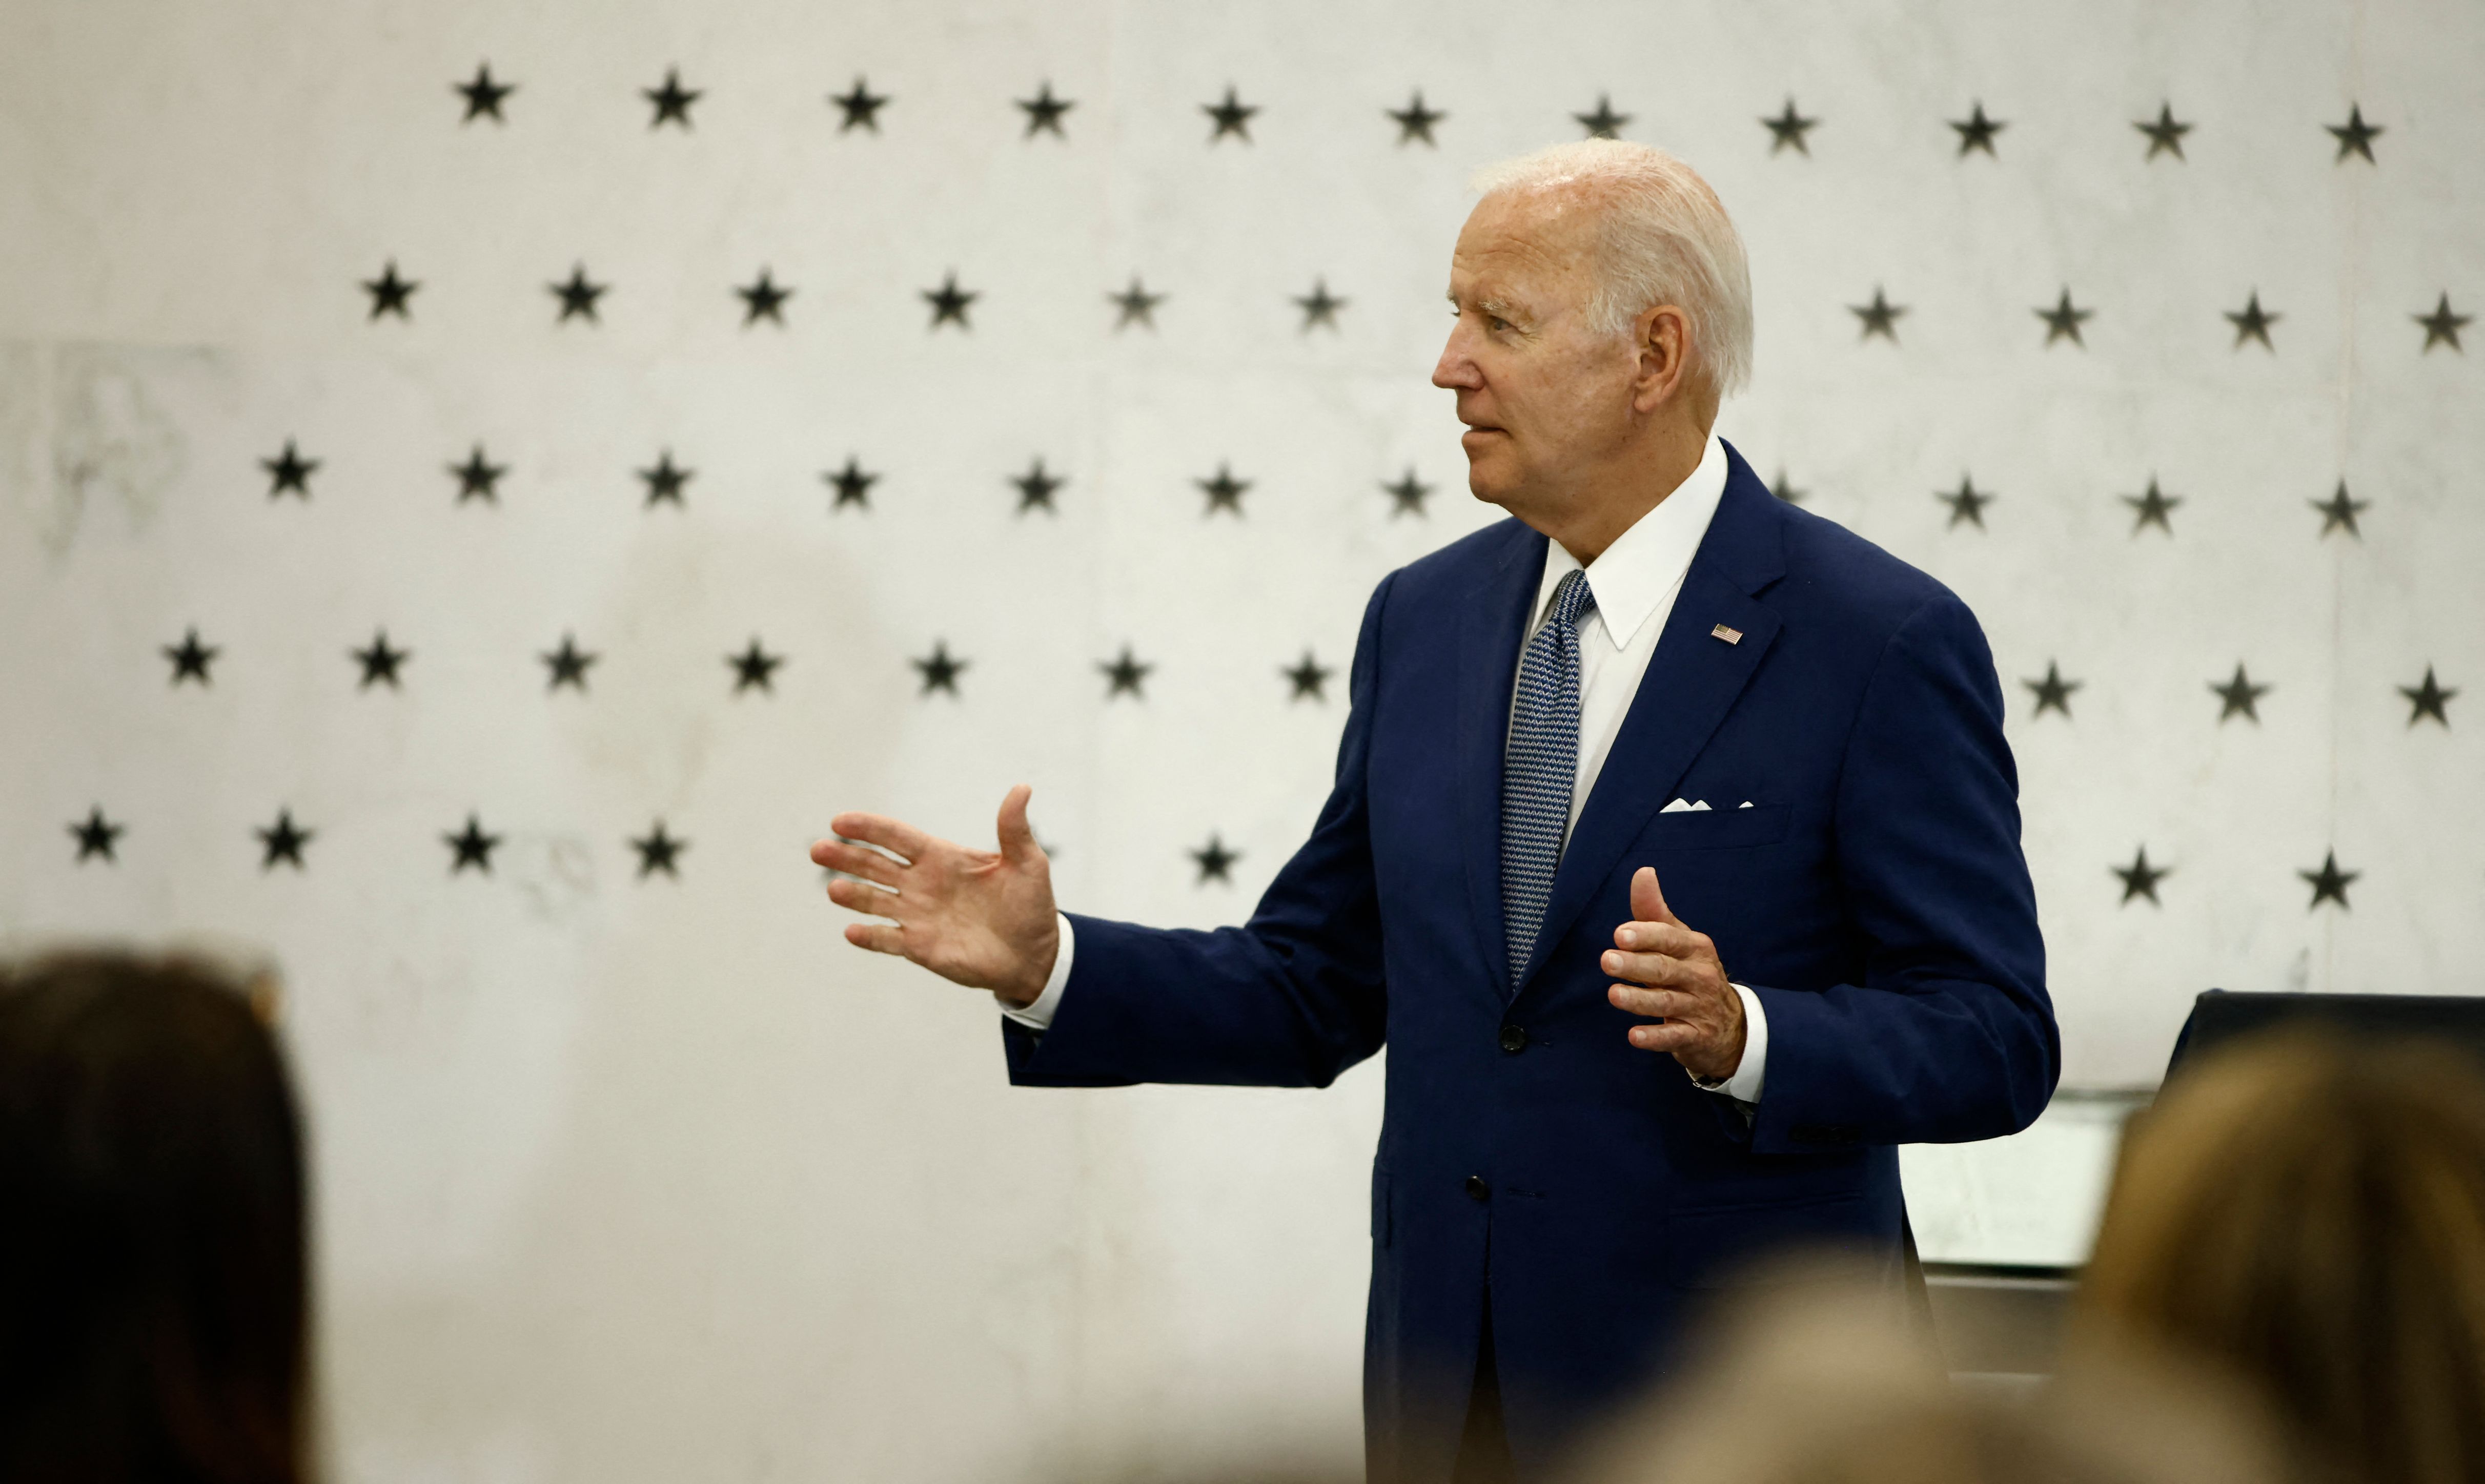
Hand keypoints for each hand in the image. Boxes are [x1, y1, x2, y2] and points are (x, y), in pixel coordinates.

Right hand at [811, 784, 1060, 1007]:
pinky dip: (869, 937)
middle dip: (847, 856)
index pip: (896, 837)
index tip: (840, 821)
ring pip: (874, 900)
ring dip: (852, 894)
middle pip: (875, 865)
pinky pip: (887, 940)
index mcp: (941, 857)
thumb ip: (1014, 829)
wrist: (1035, 955)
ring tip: (834, 889)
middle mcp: (921, 884)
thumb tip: (1022, 788)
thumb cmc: (1030, 905)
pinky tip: (851, 931)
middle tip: (818, 849)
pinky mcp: (919, 947)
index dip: (869, 828)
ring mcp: (917, 915)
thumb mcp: (1028, 864)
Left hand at [1604, 866, 1744, 1081]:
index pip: (1669, 938)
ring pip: (1668, 1003)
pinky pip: (1674, 1037)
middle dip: (1636, 965)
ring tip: (1614, 995)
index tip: (1620, 934)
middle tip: (1607, 961)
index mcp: (1695, 947)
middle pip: (1665, 969)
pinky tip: (1634, 1036)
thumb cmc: (1691, 973)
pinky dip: (1655, 1037)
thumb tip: (1643, 872)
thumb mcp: (1678, 940)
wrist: (1730, 1025)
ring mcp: (1700, 1008)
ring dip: (1640, 1000)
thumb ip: (1654, 911)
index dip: (1645, 936)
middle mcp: (1700, 976)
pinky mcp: (1695, 1037)